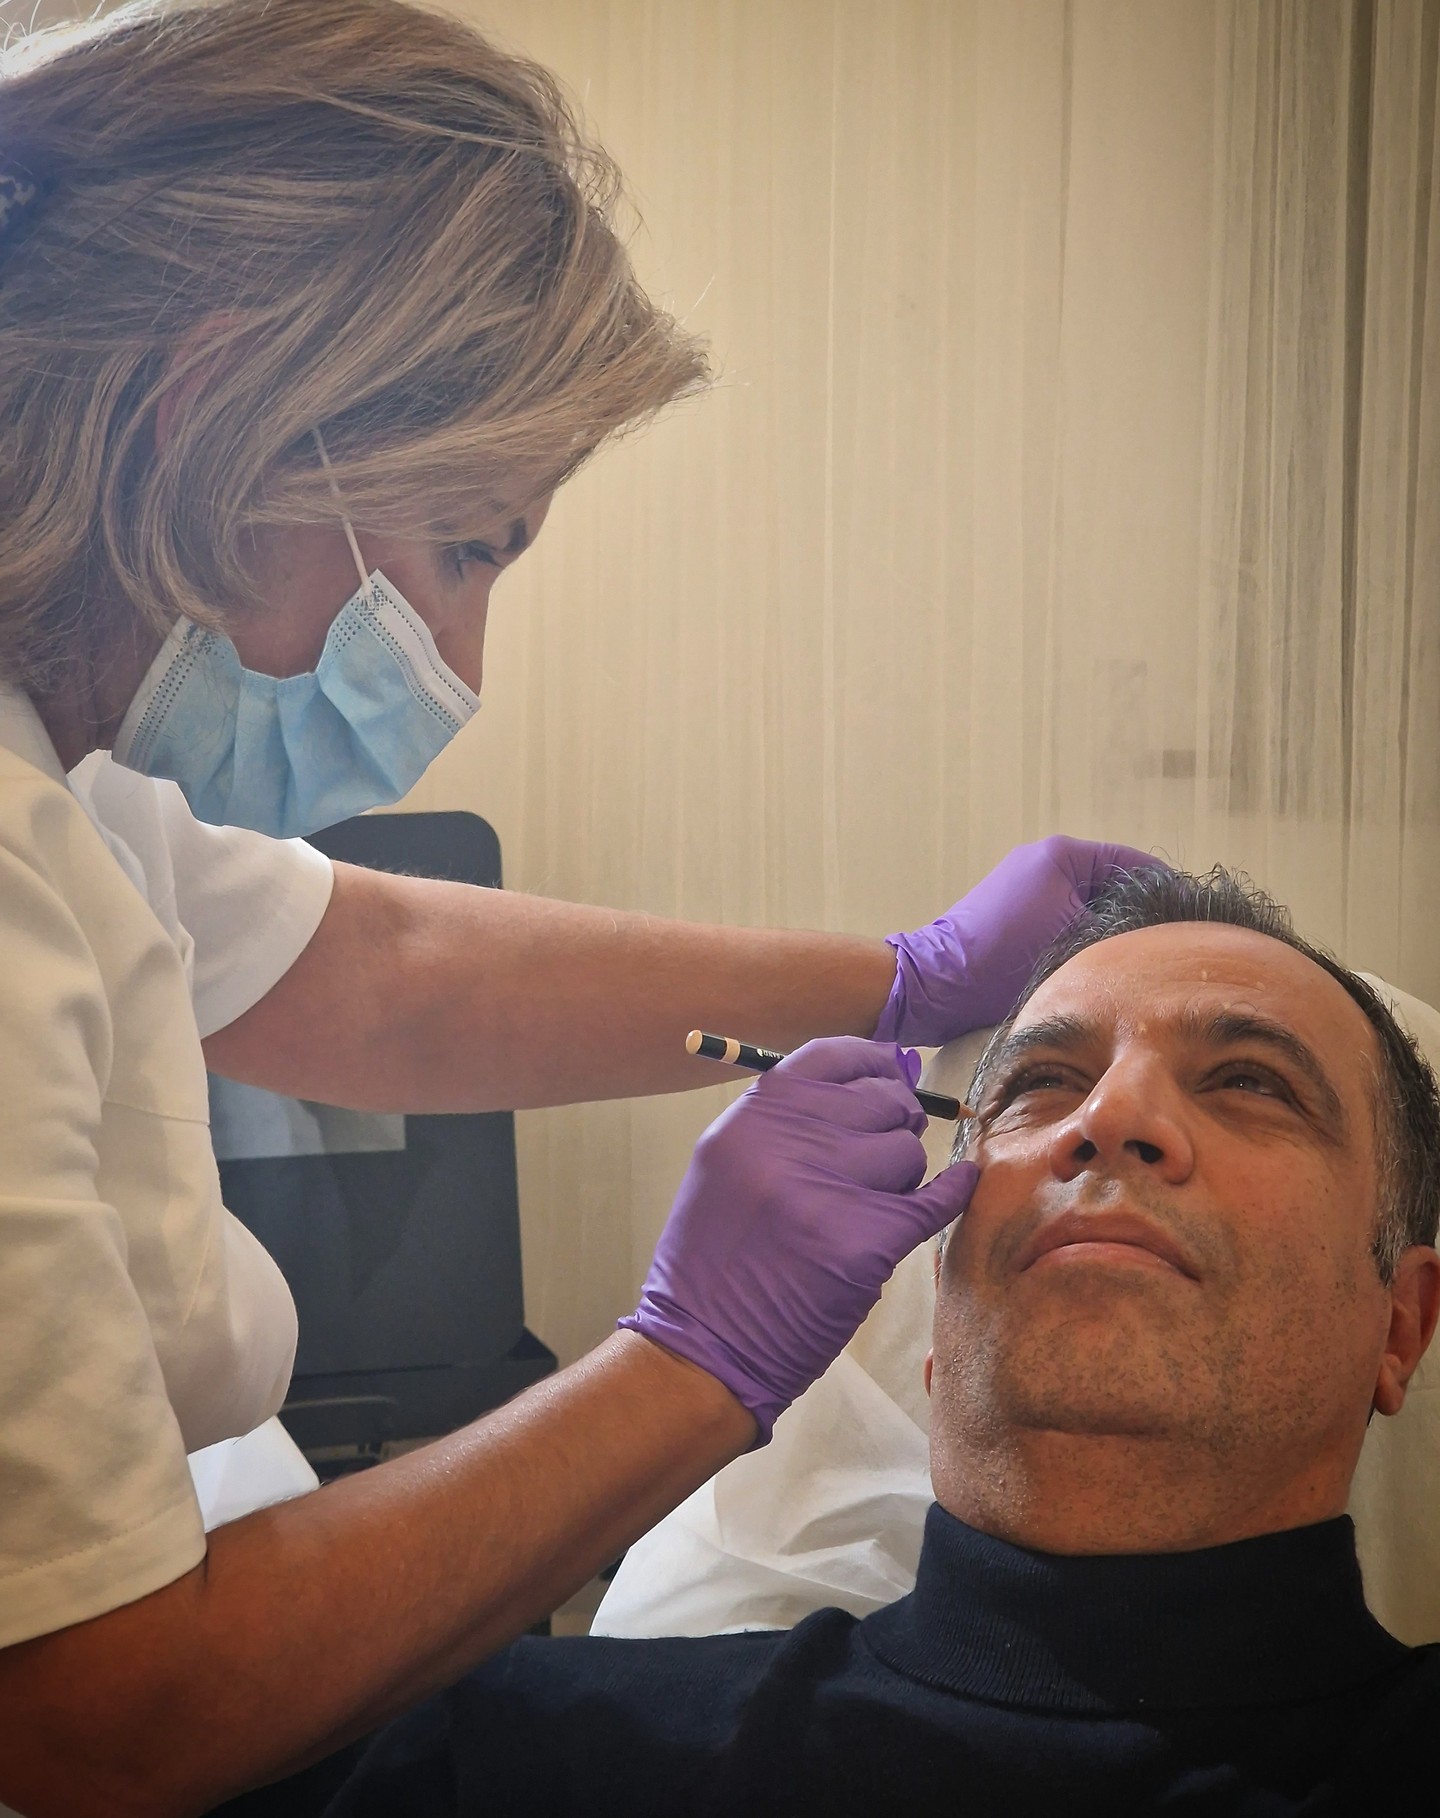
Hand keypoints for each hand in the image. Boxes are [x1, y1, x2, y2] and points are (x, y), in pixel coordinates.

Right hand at [619, 1037, 976, 1442]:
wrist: (704, 1347)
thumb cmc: (717, 1258)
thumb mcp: (731, 1164)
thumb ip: (796, 1119)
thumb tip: (886, 1074)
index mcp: (752, 1116)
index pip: (833, 1056)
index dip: (873, 1064)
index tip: (889, 1076)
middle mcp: (787, 1141)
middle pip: (881, 1102)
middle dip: (893, 1124)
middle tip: (881, 1156)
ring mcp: (827, 1189)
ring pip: (907, 1153)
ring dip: (901, 1177)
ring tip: (870, 1207)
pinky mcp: (865, 1242)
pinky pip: (934, 1201)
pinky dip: (951, 1193)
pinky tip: (958, 1187)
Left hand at [873, 834, 1165, 1045]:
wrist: (937, 985)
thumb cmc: (1003, 959)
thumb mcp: (1073, 941)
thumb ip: (1119, 930)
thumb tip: (1157, 933)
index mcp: (1062, 855)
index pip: (1134, 863)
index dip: (1168, 889)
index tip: (1196, 916)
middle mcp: (1045, 861)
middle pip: (1113, 883)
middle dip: (1141, 911)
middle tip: (1175, 944)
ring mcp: (1028, 884)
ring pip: (1090, 904)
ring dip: (1113, 927)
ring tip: (1146, 957)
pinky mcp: (1016, 911)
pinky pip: (1066, 917)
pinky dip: (1086, 934)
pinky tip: (1106, 964)